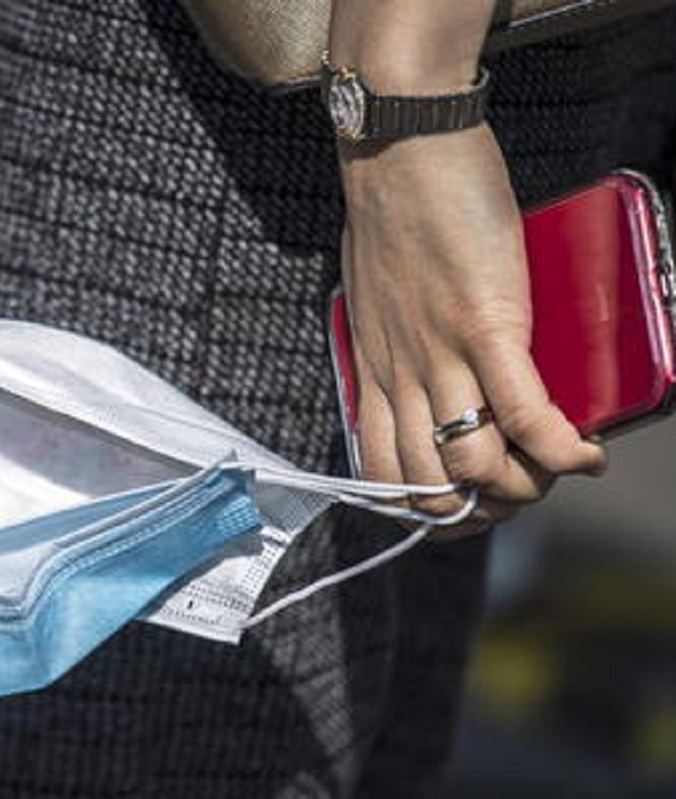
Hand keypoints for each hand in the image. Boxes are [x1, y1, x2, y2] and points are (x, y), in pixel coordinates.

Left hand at [338, 122, 607, 536]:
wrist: (401, 147)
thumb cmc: (390, 212)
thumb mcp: (372, 295)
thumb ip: (392, 337)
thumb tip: (422, 364)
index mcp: (372, 369)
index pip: (383, 471)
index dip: (423, 508)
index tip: (462, 504)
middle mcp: (400, 374)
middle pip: (431, 484)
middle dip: (480, 511)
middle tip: (519, 495)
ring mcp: (440, 353)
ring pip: (475, 464)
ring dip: (524, 487)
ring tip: (555, 470)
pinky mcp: (486, 324)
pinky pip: (525, 412)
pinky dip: (561, 448)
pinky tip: (584, 454)